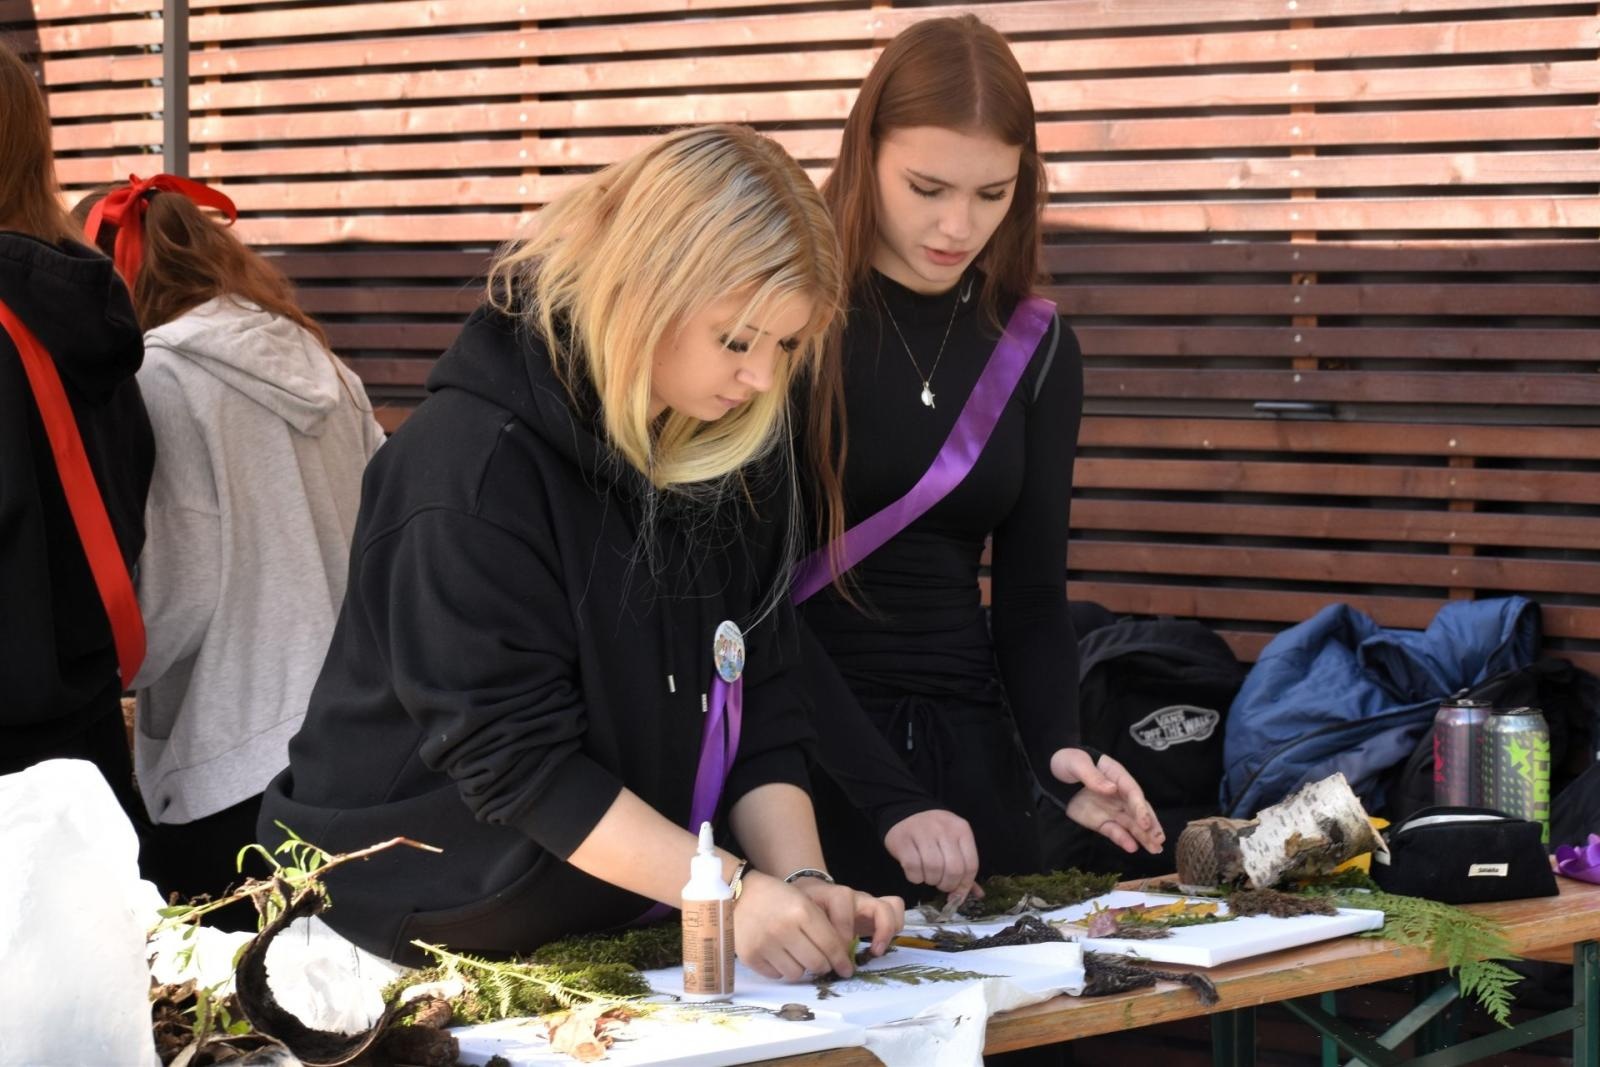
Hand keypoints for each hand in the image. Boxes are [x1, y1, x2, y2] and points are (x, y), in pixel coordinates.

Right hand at [731, 871, 857, 981]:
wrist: (737, 893)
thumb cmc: (776, 897)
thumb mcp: (803, 901)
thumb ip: (823, 927)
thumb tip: (840, 959)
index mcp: (801, 910)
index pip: (830, 945)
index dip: (842, 961)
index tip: (847, 969)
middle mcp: (783, 928)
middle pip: (816, 963)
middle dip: (823, 966)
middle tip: (822, 963)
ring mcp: (765, 944)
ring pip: (797, 973)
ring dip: (801, 967)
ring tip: (794, 954)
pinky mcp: (750, 956)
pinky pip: (776, 975)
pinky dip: (781, 969)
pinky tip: (777, 955)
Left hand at [790, 876, 903, 962]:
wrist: (809, 894)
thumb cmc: (806, 908)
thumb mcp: (802, 916)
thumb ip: (812, 932)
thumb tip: (821, 959)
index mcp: (835, 895)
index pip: (846, 907)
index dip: (843, 933)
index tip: (838, 954)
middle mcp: (856, 897)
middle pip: (879, 906)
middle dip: (879, 932)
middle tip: (870, 953)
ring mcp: (868, 903)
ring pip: (893, 906)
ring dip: (889, 931)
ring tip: (877, 951)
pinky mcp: (876, 911)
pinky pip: (895, 911)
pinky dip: (892, 929)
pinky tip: (877, 947)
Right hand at [883, 809, 983, 898]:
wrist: (906, 812)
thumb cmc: (935, 833)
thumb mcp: (955, 843)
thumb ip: (966, 868)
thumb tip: (978, 894)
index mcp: (962, 830)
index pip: (971, 865)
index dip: (965, 885)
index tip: (956, 892)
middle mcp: (944, 829)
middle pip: (953, 869)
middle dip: (947, 885)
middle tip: (941, 884)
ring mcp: (922, 832)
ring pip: (933, 869)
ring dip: (931, 881)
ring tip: (928, 877)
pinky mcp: (903, 839)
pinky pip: (913, 867)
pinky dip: (915, 877)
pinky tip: (916, 873)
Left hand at [1051, 748, 1164, 853]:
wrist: (1053, 773)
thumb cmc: (1068, 762)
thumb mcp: (1078, 764)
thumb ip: (1093, 776)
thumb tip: (1112, 789)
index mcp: (1117, 776)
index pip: (1133, 793)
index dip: (1140, 808)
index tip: (1145, 823)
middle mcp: (1120, 794)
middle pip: (1138, 811)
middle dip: (1150, 825)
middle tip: (1159, 840)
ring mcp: (1111, 808)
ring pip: (1131, 824)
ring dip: (1143, 837)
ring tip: (1155, 850)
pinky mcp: (1101, 821)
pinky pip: (1114, 831)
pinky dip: (1123, 840)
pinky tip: (1133, 848)